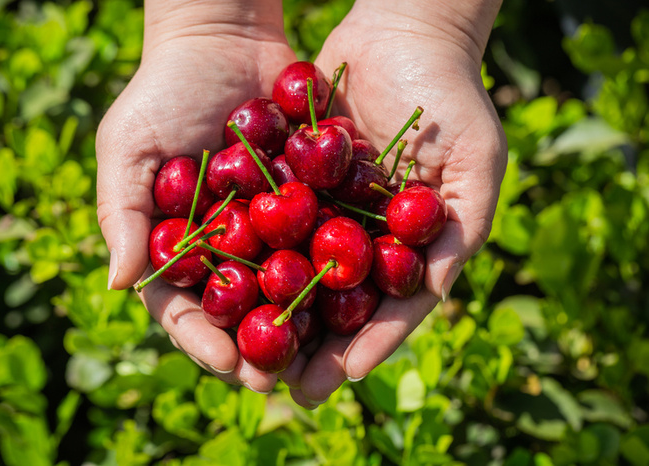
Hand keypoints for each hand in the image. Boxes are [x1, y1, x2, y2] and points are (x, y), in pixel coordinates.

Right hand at [96, 1, 297, 393]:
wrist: (225, 36)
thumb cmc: (164, 90)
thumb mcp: (129, 148)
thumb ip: (122, 215)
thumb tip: (119, 287)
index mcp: (177, 242)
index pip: (184, 305)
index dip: (201, 339)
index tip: (227, 365)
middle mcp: (224, 242)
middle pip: (239, 308)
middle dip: (255, 345)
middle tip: (278, 378)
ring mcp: (267, 224)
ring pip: (283, 285)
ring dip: (300, 324)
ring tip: (320, 356)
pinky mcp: (307, 198)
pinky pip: (321, 241)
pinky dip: (334, 270)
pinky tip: (353, 298)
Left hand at [280, 0, 507, 407]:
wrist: (402, 30)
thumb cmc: (455, 96)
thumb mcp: (477, 163)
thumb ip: (463, 231)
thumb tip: (436, 295)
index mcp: (412, 244)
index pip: (392, 306)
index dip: (371, 342)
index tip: (342, 374)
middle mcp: (368, 235)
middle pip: (339, 302)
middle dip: (314, 343)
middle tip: (285, 386)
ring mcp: (330, 210)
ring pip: (298, 272)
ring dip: (274, 314)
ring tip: (246, 353)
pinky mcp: (296, 182)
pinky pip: (271, 223)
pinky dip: (250, 253)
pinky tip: (223, 284)